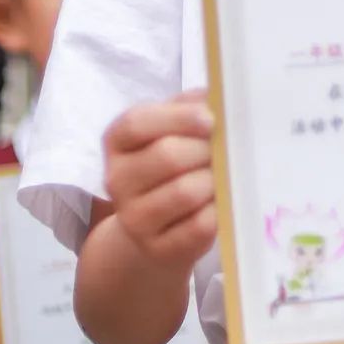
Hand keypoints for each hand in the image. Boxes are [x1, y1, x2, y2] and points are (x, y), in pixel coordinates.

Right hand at [103, 90, 215, 270]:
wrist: (160, 225)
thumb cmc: (173, 162)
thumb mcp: (175, 126)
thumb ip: (191, 105)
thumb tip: (220, 95)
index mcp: (117, 141)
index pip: (136, 123)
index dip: (178, 117)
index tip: (211, 120)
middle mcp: (117, 179)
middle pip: (166, 156)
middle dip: (205, 149)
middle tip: (226, 149)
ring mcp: (134, 218)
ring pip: (185, 192)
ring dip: (214, 180)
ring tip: (223, 175)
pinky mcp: (158, 249)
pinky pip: (198, 226)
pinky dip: (218, 211)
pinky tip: (221, 202)